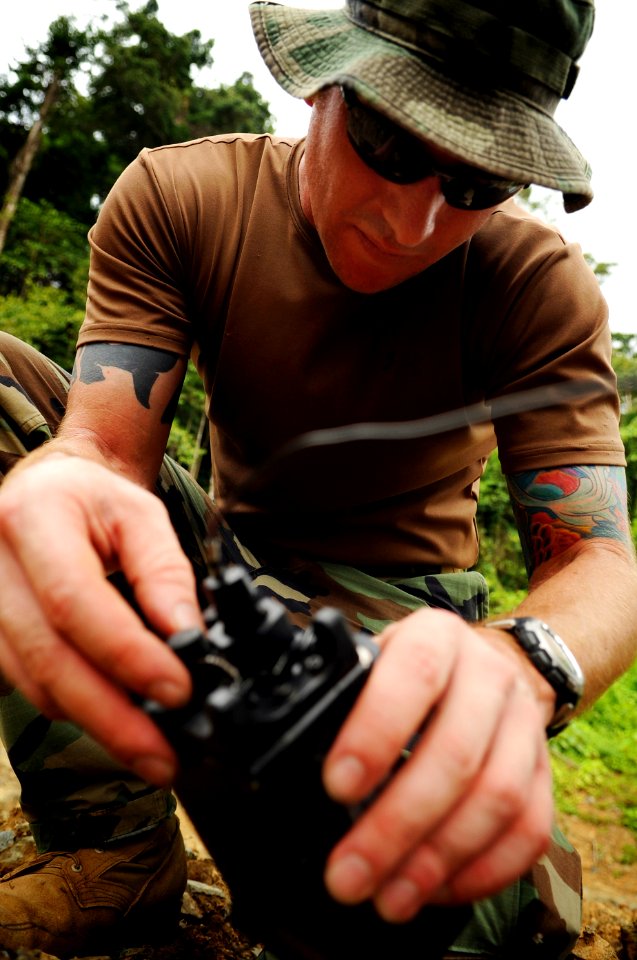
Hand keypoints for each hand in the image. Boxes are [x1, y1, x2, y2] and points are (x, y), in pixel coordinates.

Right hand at [0, 455, 201, 783]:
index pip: (74, 600)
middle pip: (48, 656)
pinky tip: (116, 720)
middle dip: (112, 716)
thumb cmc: (94, 501)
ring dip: (95, 722)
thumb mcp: (141, 516)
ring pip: (33, 683)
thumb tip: (187, 637)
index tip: (178, 690)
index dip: (126, 654)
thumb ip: (165, 573)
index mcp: (33, 517)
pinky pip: (25, 686)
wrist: (47, 491)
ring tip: (151, 746)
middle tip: (164, 755)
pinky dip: (74, 708)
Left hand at [322, 608, 552, 919]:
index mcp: (436, 638)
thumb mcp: (372, 664)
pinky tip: (436, 892)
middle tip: (349, 873)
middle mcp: (489, 675)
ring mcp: (525, 724)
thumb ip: (344, 703)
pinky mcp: (545, 774)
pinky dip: (482, 872)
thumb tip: (296, 764)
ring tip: (389, 897)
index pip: (415, 674)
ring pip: (498, 798)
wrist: (483, 665)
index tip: (338, 787)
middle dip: (397, 824)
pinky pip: (529, 831)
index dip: (377, 732)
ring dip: (438, 859)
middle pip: (457, 753)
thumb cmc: (409, 675)